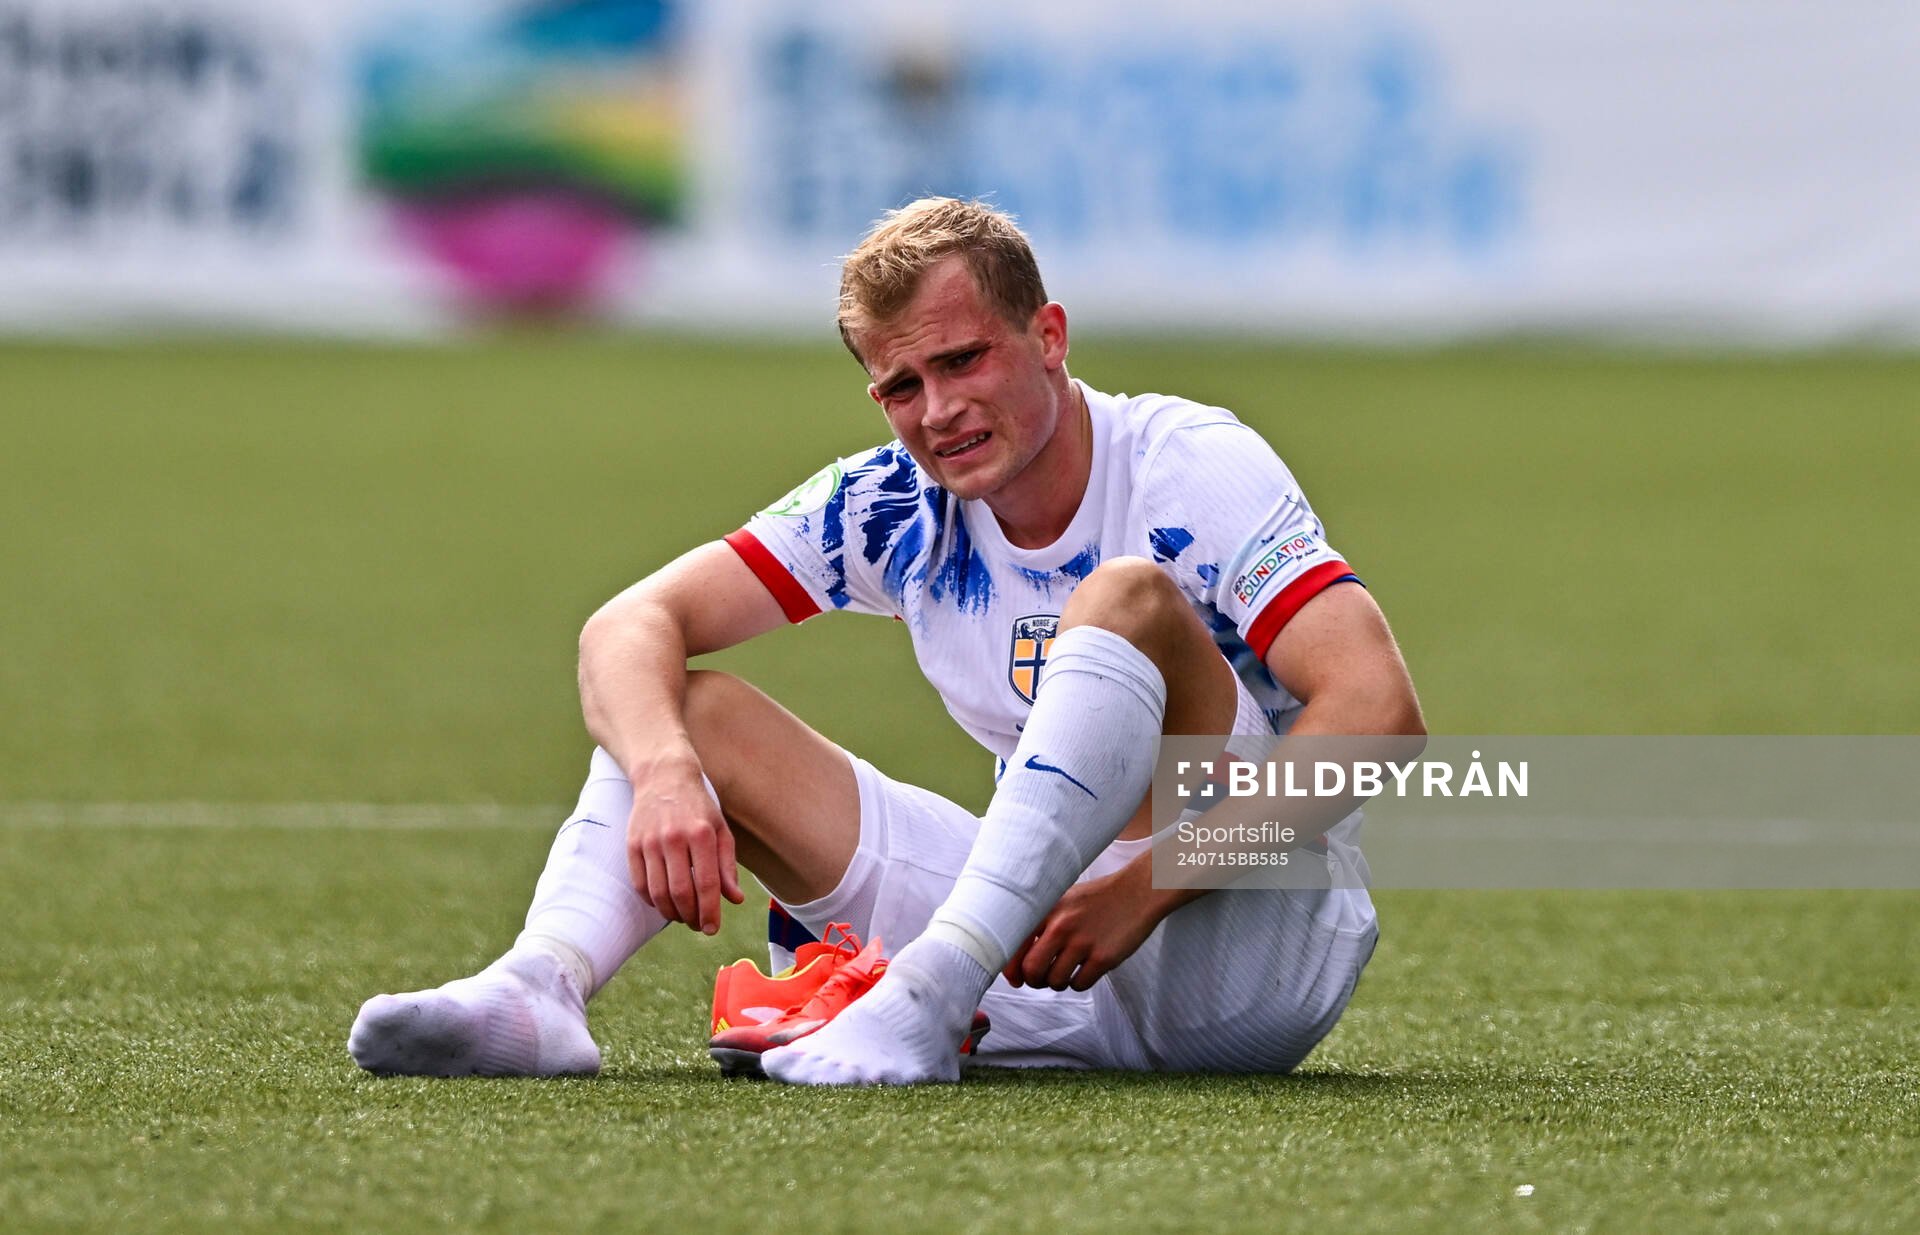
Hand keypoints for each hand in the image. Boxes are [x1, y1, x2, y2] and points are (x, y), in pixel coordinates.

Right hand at [625, 755, 743, 933]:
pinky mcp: (632, 844)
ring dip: (670, 913)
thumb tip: (735, 900)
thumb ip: (727, 866)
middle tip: (696, 925)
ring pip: (658, 892)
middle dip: (690, 917)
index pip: (706, 884)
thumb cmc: (698, 807)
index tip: (711, 929)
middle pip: (680, 892)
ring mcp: (650, 841)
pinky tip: (663, 902)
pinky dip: (651, 900)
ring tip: (681, 916)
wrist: (663, 776)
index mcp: (702, 834)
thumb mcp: (721, 831)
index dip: (709, 912)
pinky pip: (639, 884)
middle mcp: (674, 838)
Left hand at [1003, 862, 1164, 991]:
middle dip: (1034, 981)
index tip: (1016, 978)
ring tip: (1067, 972)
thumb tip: (1018, 964)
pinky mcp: (1103, 957)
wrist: (1138, 891)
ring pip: (1055, 981)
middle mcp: (1062, 926)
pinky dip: (1078, 983)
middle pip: (1032, 970)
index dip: (1010, 968)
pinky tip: (1084, 970)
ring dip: (1058, 983)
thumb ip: (1041, 925)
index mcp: (1048, 910)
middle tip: (1042, 978)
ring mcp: (1083, 942)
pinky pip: (1079, 985)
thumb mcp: (1063, 901)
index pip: (1015, 945)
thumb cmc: (1097, 899)